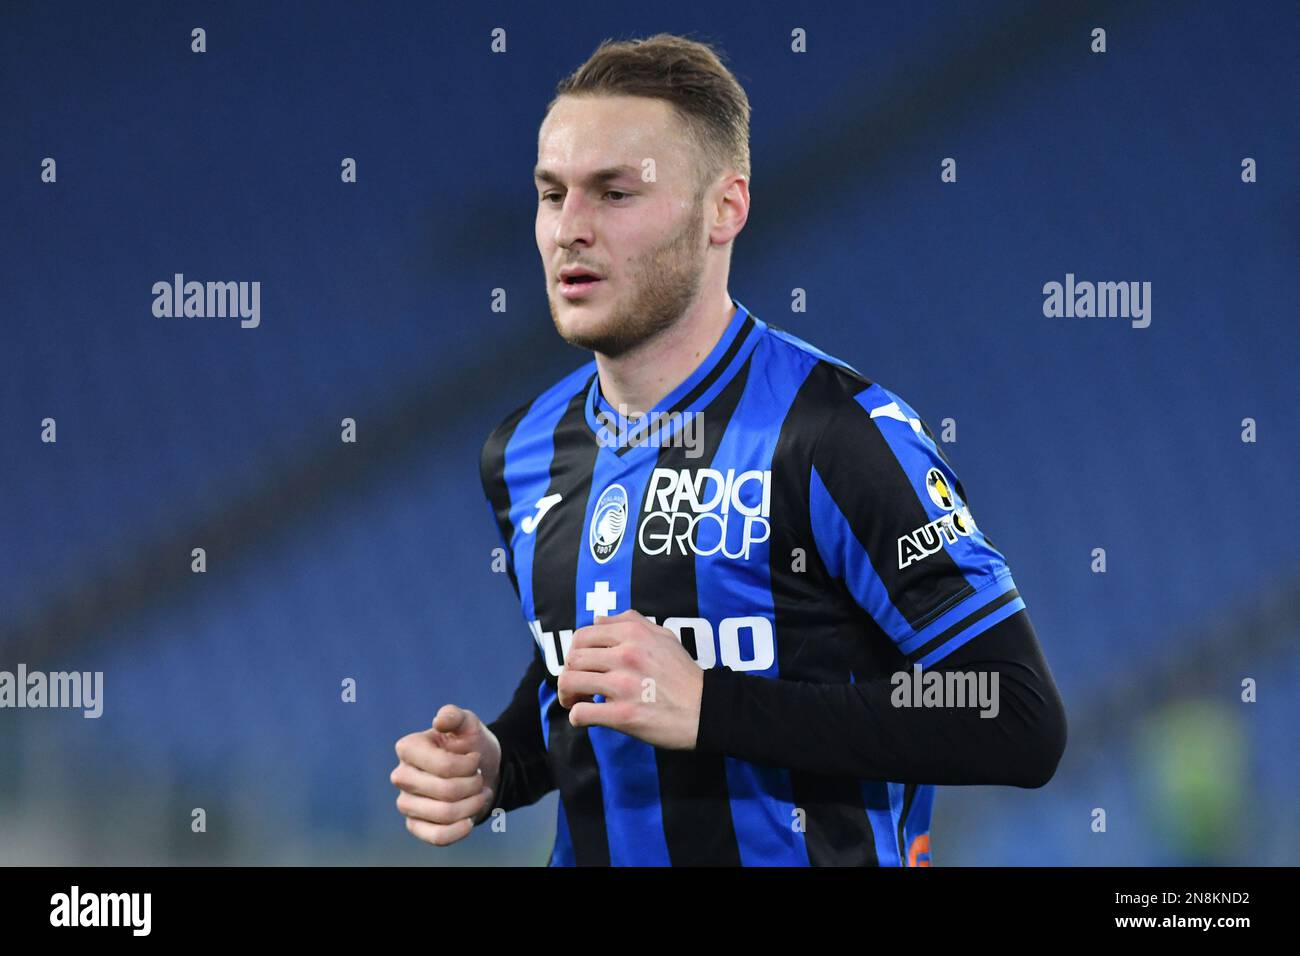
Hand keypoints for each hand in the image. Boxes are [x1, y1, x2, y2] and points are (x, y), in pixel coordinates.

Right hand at [391, 704, 499, 845]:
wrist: (480, 769)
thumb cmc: (469, 744)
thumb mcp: (468, 724)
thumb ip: (455, 715)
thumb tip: (440, 720)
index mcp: (408, 748)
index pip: (444, 766)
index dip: (469, 765)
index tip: (475, 758)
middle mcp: (401, 776)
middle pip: (447, 792)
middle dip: (474, 785)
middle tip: (479, 777)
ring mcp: (406, 803)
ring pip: (445, 814)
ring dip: (473, 805)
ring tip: (480, 794)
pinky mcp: (415, 825)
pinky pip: (437, 837)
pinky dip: (460, 830)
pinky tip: (470, 819)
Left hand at [558, 609, 703, 749]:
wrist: (705, 709)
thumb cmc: (684, 674)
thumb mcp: (663, 636)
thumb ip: (630, 621)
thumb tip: (598, 619)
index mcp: (633, 634)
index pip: (582, 636)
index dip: (574, 651)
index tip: (579, 665)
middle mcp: (626, 656)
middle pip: (573, 659)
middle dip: (567, 673)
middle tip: (574, 685)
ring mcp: (624, 686)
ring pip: (571, 683)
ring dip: (567, 695)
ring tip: (575, 701)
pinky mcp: (624, 715)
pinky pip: (582, 713)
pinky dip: (577, 716)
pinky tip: (585, 717)